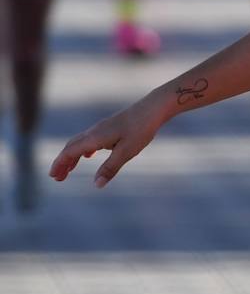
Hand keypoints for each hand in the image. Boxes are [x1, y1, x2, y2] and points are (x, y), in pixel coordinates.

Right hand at [49, 96, 165, 187]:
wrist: (153, 109)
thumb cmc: (141, 129)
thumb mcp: (126, 152)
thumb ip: (110, 168)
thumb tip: (96, 185)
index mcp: (95, 137)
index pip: (70, 151)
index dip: (60, 164)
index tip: (53, 176)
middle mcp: (94, 131)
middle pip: (71, 147)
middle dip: (62, 162)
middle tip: (57, 178)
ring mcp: (101, 128)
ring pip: (80, 142)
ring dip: (72, 156)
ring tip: (69, 170)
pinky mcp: (110, 127)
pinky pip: (90, 139)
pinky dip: (84, 149)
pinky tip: (89, 156)